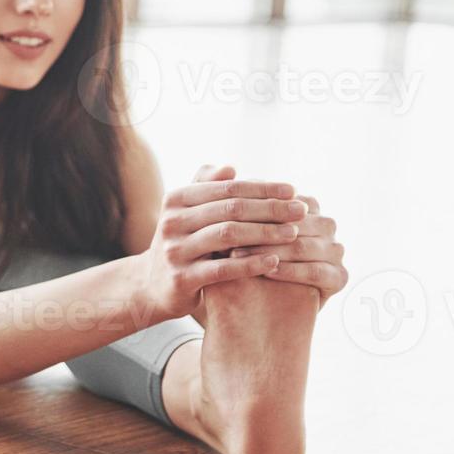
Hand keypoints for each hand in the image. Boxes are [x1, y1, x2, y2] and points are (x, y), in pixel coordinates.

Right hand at [134, 166, 307, 320]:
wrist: (152, 285)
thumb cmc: (183, 242)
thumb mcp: (188, 212)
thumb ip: (208, 188)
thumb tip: (230, 168)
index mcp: (176, 199)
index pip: (228, 188)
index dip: (262, 188)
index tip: (293, 190)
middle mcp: (171, 221)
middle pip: (231, 209)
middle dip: (270, 208)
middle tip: (301, 210)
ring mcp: (174, 250)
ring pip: (228, 236)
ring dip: (265, 233)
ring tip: (293, 234)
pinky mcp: (181, 279)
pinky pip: (223, 269)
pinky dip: (251, 263)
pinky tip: (274, 261)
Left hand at [229, 192, 346, 309]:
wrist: (254, 308)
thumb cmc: (239, 259)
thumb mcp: (233, 227)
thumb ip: (230, 196)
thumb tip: (225, 168)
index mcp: (306, 206)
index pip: (282, 201)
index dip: (251, 207)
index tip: (221, 213)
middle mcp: (325, 225)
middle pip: (294, 222)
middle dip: (259, 230)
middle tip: (226, 238)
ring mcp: (336, 250)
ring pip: (303, 245)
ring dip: (270, 250)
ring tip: (238, 256)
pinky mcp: (340, 276)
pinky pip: (316, 271)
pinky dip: (290, 270)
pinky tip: (267, 272)